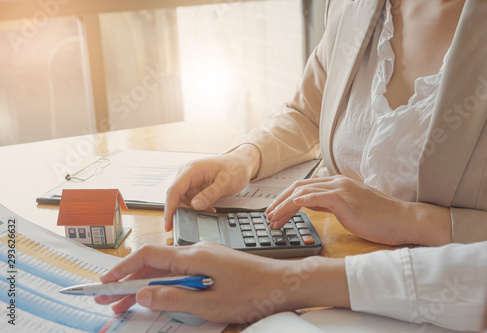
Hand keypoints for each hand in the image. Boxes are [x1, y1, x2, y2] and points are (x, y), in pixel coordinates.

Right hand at [94, 242, 348, 322]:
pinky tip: (163, 296)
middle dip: (130, 281)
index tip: (105, 284)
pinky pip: (183, 272)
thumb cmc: (253, 293)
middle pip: (154, 263)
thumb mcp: (210, 303)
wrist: (283, 284)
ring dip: (148, 284)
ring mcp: (205, 257)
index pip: (148, 256)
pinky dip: (167, 284)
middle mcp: (196, 251)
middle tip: (111, 301)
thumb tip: (144, 294)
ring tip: (130, 304)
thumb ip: (174, 298)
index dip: (123, 269)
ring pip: (168, 269)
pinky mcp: (213, 264)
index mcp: (193, 256)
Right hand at [164, 144, 259, 230]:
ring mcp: (189, 179)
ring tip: (208, 211)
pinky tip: (208, 209)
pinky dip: (197, 206)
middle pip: (175, 196)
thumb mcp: (226, 183)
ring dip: (191, 209)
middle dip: (180, 211)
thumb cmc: (235, 168)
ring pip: (182, 199)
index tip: (168, 224)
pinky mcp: (194, 184)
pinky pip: (189, 198)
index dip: (169, 209)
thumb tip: (195, 206)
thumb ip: (210, 194)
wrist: (241, 163)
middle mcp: (187, 173)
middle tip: (188, 224)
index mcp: (191, 169)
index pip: (173, 190)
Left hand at [265, 175, 450, 245]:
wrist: (403, 220)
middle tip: (267, 216)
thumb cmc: (379, 218)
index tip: (275, 212)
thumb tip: (308, 204)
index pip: (303, 187)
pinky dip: (301, 201)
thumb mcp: (349, 208)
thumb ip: (328, 203)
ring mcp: (341, 189)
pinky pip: (317, 197)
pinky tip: (292, 208)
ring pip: (302, 191)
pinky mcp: (345, 200)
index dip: (285, 198)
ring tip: (273, 219)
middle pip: (298, 186)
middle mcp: (336, 182)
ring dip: (284, 205)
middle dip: (279, 201)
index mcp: (337, 183)